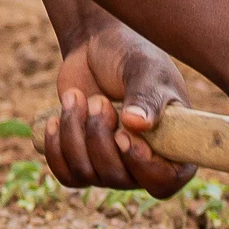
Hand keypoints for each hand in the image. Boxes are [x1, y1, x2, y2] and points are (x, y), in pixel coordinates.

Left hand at [41, 25, 190, 196]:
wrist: (97, 46)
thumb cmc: (131, 55)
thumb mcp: (144, 68)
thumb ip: (146, 95)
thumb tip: (137, 125)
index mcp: (174, 145)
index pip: (166, 181)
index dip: (144, 168)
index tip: (124, 135)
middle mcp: (145, 164)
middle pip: (119, 179)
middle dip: (99, 137)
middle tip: (98, 100)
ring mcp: (114, 166)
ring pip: (87, 174)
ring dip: (74, 133)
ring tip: (77, 98)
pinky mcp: (84, 161)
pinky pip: (66, 174)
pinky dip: (56, 147)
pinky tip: (55, 119)